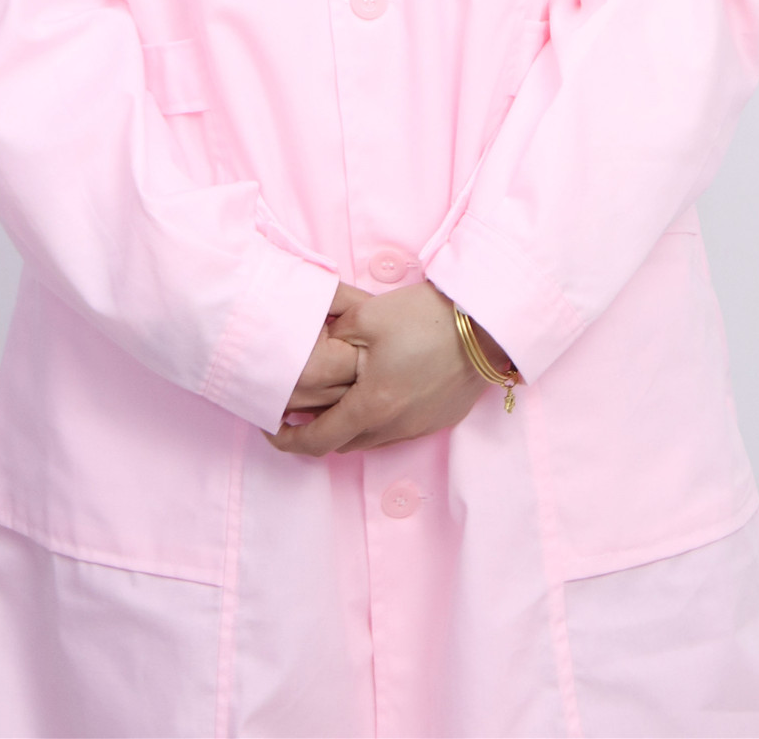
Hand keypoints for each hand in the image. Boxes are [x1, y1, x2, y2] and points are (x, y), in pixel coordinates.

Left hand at [267, 280, 507, 456]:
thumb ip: (334, 335)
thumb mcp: (366, 316)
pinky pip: (397, 430)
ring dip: (349, 427)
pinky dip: (378, 420)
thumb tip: (318, 347)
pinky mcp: (439, 419)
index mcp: (371, 406)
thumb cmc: (424, 318)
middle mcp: (394, 426)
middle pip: (343, 443)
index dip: (289, 440)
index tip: (272, 430)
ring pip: (370, 439)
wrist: (485, 325)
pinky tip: (378, 393)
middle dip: (316, 432)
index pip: (318, 439)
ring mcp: (419, 426)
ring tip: (335, 401)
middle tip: (299, 410)